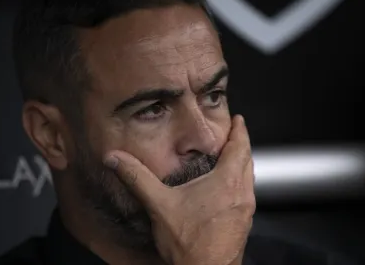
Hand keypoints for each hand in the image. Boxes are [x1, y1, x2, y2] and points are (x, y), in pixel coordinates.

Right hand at [103, 115, 254, 264]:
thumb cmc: (189, 243)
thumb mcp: (158, 205)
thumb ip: (137, 178)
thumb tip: (115, 158)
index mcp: (227, 182)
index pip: (239, 147)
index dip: (239, 131)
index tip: (238, 120)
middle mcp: (242, 194)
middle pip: (248, 161)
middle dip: (241, 145)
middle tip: (235, 134)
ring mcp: (245, 211)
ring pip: (249, 179)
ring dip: (242, 165)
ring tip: (231, 159)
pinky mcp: (243, 224)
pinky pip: (246, 195)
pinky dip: (240, 184)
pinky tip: (226, 192)